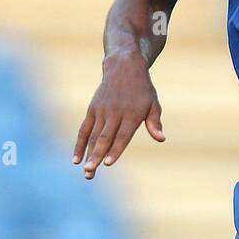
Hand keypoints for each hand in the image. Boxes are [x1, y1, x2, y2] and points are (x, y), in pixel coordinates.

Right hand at [73, 53, 163, 178]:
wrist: (123, 67)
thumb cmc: (142, 90)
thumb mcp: (153, 103)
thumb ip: (154, 122)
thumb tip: (161, 139)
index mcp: (131, 114)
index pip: (122, 136)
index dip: (115, 150)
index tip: (108, 163)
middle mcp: (114, 113)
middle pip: (104, 138)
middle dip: (97, 155)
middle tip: (91, 171)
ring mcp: (101, 111)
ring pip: (93, 136)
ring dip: (88, 154)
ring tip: (86, 171)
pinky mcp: (92, 110)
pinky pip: (84, 129)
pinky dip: (79, 144)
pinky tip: (76, 159)